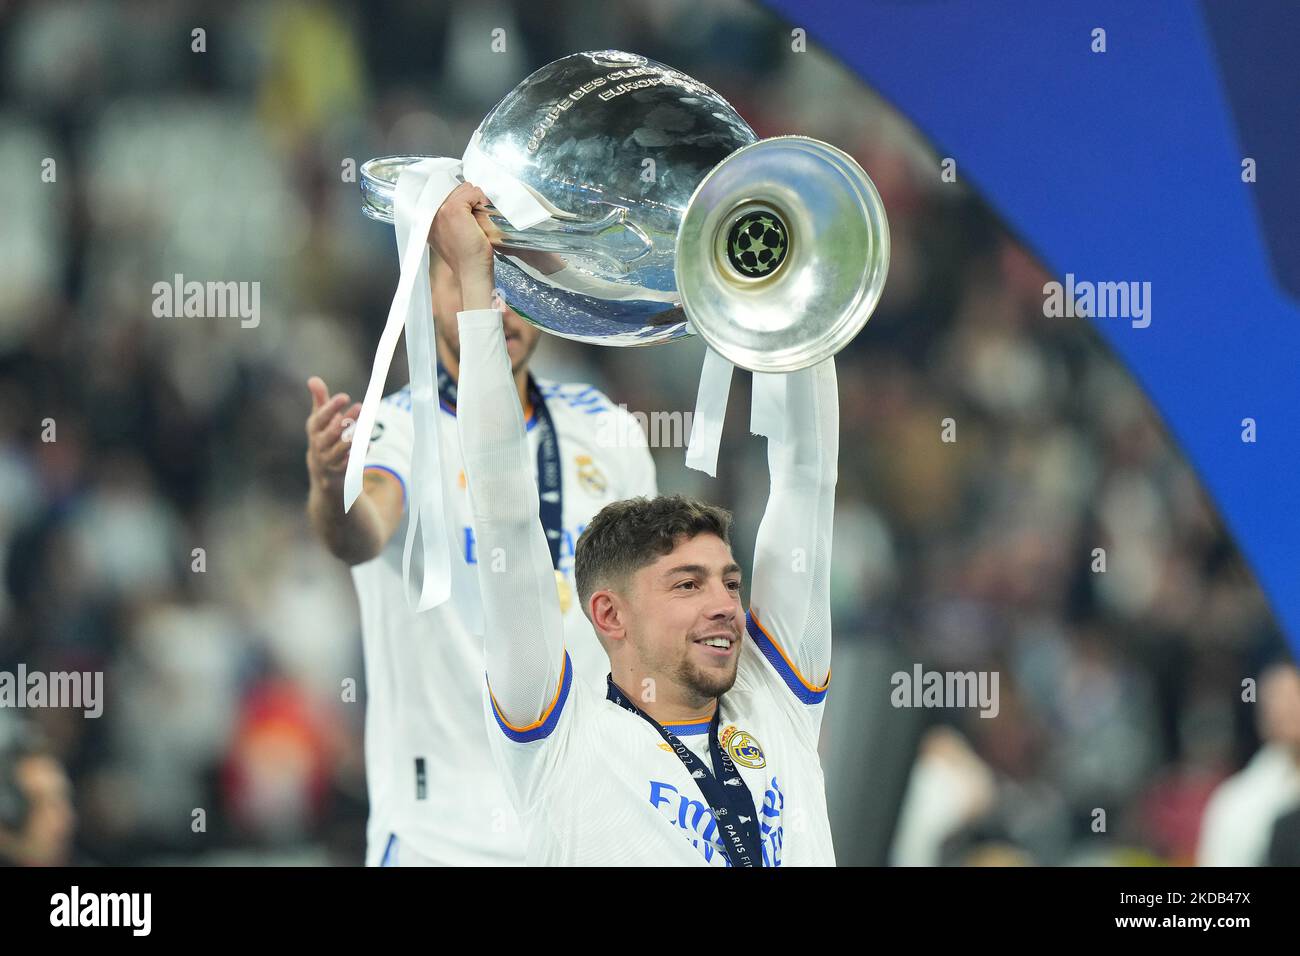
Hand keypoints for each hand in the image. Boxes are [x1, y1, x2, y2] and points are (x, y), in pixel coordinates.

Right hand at [305, 376, 362, 493]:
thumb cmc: (323, 436)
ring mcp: (328, 458)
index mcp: (314, 428)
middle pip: (332, 431)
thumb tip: (313, 379)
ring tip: (366, 425)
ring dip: (353, 437)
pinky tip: (367, 445)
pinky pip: (348, 463)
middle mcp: (318, 443)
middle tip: (360, 406)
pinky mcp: (339, 470)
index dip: (332, 406)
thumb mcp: (319, 418)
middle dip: (346, 419)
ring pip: (340, 448)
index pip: (321, 417)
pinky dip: (357, 454)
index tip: (345, 396)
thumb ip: (320, 399)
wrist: (322, 470)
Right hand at [428, 181, 496, 288]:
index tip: (470, 212)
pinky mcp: (453, 209)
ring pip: (465, 188)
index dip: (463, 200)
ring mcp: (440, 209)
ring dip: (476, 200)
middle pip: (456, 188)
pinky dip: (481, 202)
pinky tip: (480, 218)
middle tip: (475, 219)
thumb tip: (467, 199)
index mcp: (428, 219)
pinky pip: (472, 192)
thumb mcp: (455, 233)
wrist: (470, 271)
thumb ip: (452, 216)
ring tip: (477, 220)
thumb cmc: (468, 257)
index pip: (447, 193)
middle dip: (470, 199)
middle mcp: (431, 212)